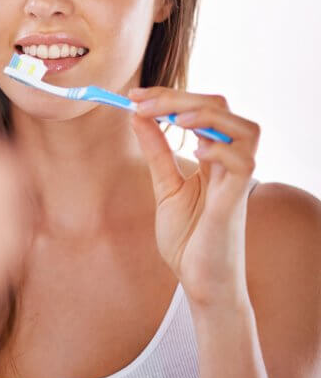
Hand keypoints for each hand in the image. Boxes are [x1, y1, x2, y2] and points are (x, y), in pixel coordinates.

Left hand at [129, 87, 260, 309]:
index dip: (169, 96)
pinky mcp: (235, 202)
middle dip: (179, 97)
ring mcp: (236, 181)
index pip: (202, 109)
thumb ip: (156, 152)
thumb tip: (138, 116)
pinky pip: (243, 163)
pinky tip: (195, 151)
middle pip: (222, 108)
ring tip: (173, 117)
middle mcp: (230, 163)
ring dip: (207, 115)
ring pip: (245, 129)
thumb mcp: (165, 187)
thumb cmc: (188, 238)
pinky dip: (220, 149)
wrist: (199, 282)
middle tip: (139, 101)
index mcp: (214, 157)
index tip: (133, 96)